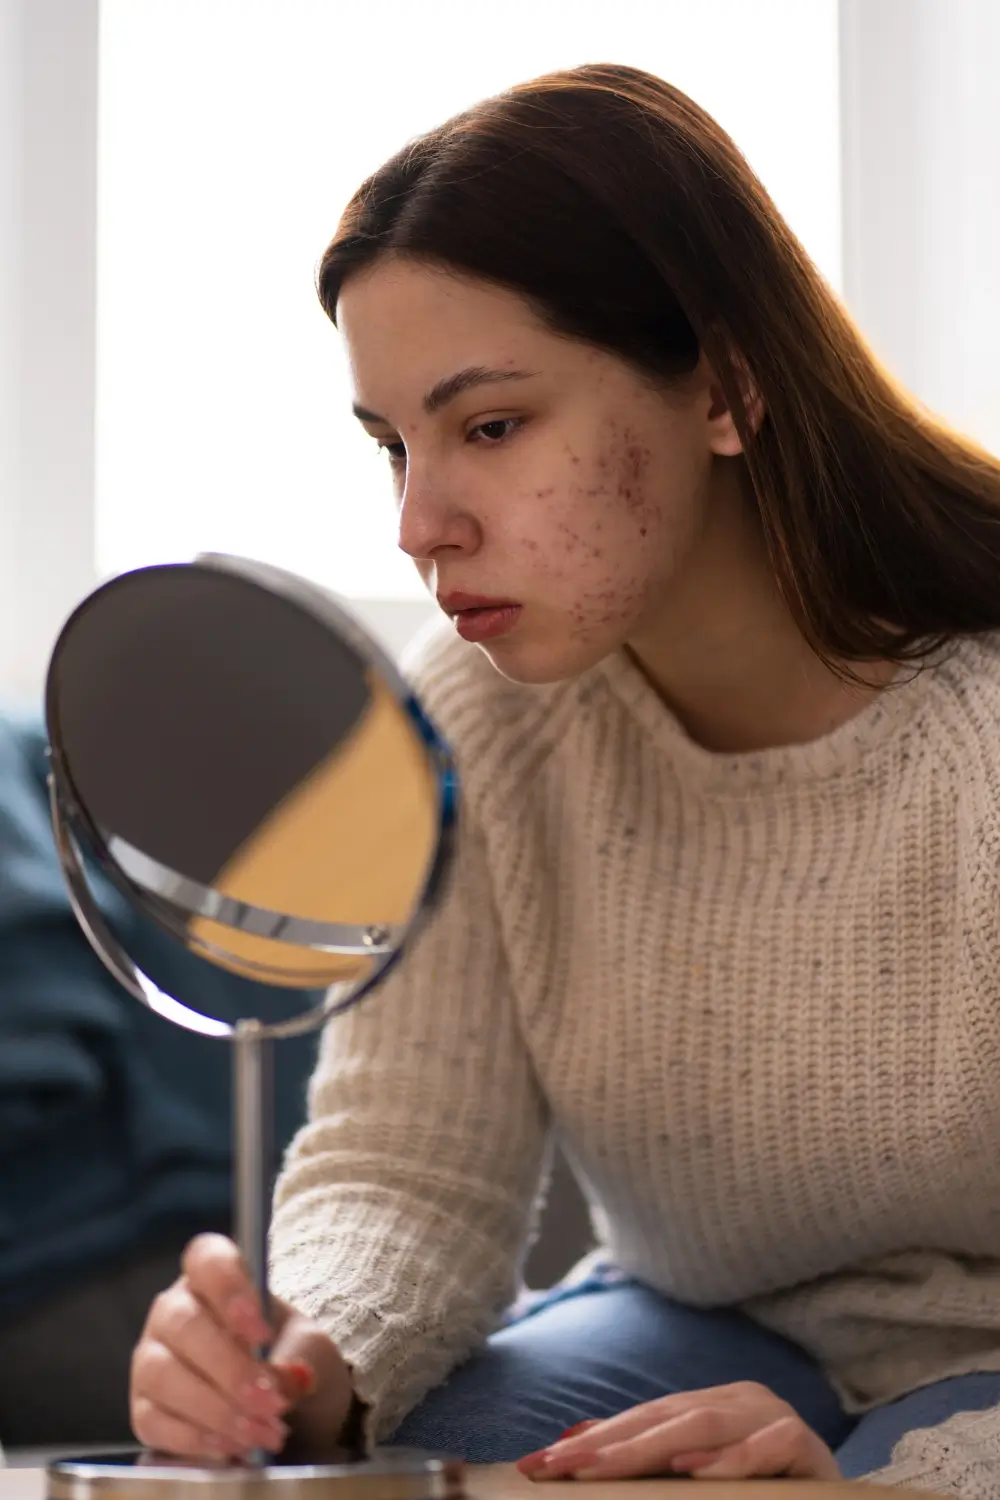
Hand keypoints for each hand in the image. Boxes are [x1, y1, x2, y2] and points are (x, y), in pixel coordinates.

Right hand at [131, 1233, 356, 1462]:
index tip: (262, 1332)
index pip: (206, 1259)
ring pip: (164, 1375)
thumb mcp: (309, 1348)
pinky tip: (231, 1447)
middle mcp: (173, 1311)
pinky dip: (195, 1438)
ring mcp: (152, 1359)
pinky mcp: (144, 1408)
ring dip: (215, 1409)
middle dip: (229, 1368)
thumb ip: (299, 1357)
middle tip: (271, 1402)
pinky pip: (154, 1422)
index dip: (230, 1290)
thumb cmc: (292, 1356)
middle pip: (184, 1324)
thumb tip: (282, 1382)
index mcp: (214, 1278)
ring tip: (260, 1433)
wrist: (287, 1404)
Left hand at [516, 1381, 841, 1480]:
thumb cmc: (765, 1496)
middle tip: (556, 1466)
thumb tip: (574, 1439)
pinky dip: (731, 1459)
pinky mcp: (809, 1446)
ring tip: (601, 1466)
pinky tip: (693, 1471)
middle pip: (665, 1418)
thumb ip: (650, 1463)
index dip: (591, 1440)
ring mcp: (775, 1417)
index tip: (537, 1465)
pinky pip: (770, 1446)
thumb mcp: (699, 1478)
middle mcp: (742, 1402)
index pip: (643, 1419)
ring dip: (649, 1448)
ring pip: (707, 1424)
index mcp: (713, 1406)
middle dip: (604, 1445)